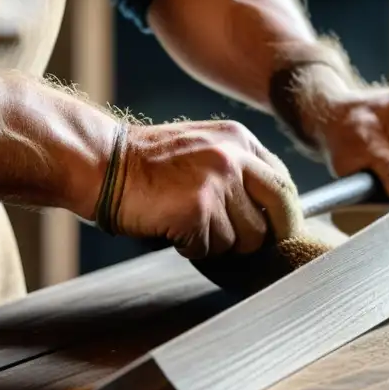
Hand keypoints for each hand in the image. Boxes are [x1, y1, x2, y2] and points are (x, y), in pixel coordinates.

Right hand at [105, 120, 301, 258]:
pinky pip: (212, 249)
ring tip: (191, 225)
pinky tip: (174, 230)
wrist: (105, 163)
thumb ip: (238, 169)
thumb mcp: (204, 148)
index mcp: (239, 140)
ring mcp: (217, 184)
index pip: (284, 183)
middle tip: (250, 246)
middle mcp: (234, 158)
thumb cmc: (149, 163)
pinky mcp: (198, 211)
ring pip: (245, 238)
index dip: (284, 212)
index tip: (277, 228)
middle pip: (279, 211)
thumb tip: (272, 210)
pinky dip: (193, 248)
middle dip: (268, 235)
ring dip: (220, 243)